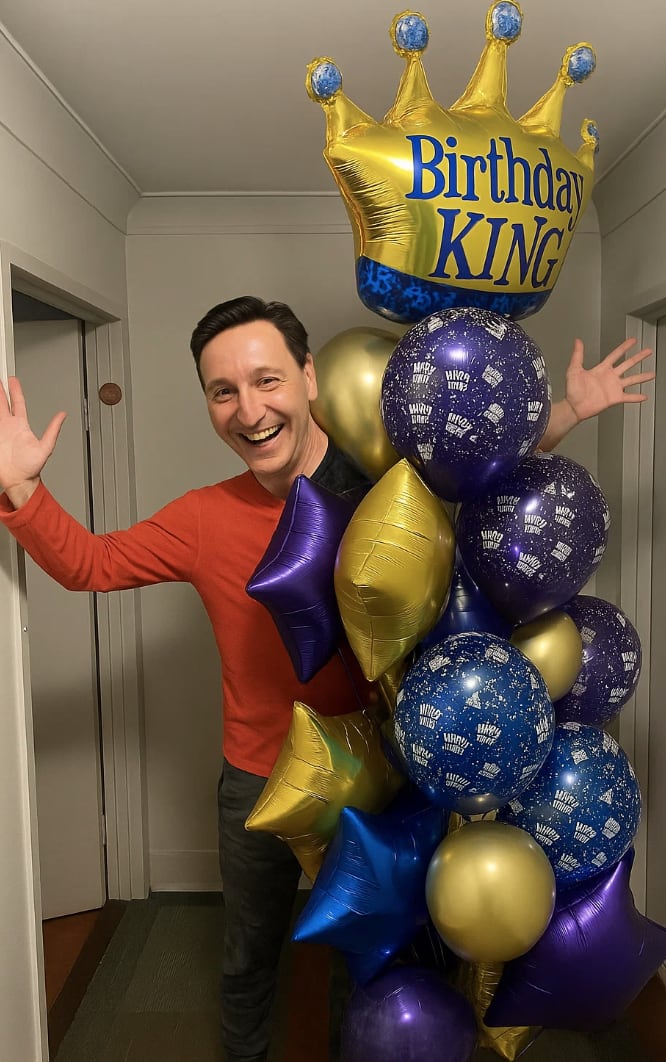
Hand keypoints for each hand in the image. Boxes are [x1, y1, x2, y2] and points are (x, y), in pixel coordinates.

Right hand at [0, 376, 65, 504]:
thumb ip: (53, 430)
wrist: (19, 480)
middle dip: (1, 390)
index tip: (13, 380)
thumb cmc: (31, 467)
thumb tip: (62, 416)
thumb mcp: (46, 447)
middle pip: (4, 403)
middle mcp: (10, 427)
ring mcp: (0, 432)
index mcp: (22, 426)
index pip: (18, 403)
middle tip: (0, 379)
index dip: (16, 391)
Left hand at [563, 337, 654, 424]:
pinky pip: (628, 397)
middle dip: (638, 357)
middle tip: (648, 351)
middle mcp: (610, 377)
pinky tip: (644, 396)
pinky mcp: (615, 398)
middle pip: (628, 364)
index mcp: (602, 369)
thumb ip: (578, 355)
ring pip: (632, 380)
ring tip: (652, 374)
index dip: (624, 347)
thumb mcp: (574, 369)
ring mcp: (613, 387)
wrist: (574, 406)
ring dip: (642, 377)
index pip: (616, 355)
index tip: (633, 341)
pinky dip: (636, 397)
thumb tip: (577, 341)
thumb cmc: (572, 390)